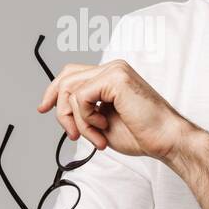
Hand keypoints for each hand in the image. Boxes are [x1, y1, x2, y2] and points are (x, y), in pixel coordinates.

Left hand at [36, 58, 192, 161]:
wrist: (165, 140)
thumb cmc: (141, 134)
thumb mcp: (102, 122)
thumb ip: (84, 112)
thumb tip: (61, 112)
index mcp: (111, 77)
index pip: (72, 74)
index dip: (54, 91)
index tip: (43, 108)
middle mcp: (112, 68)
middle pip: (66, 78)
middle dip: (61, 109)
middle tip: (72, 134)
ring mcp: (114, 70)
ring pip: (71, 90)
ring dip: (78, 121)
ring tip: (96, 136)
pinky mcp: (115, 78)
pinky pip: (81, 97)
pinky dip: (86, 119)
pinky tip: (103, 127)